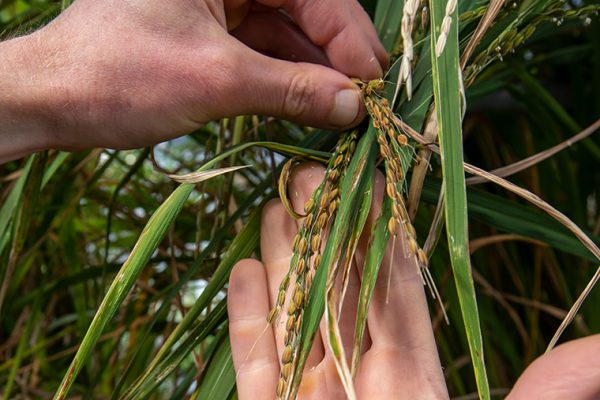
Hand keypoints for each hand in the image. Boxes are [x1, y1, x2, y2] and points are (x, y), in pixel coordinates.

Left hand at [0, 0, 386, 161]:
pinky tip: (308, 106)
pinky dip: (284, 82)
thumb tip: (354, 105)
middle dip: (334, 57)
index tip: (372, 85)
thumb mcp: (214, 80)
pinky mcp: (208, 38)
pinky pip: (261, 55)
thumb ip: (290, 89)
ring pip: (284, 35)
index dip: (348, 36)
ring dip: (313, 74)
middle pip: (302, 10)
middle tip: (364, 101)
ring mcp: (216, 7)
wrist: (52, 100)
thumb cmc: (119, 75)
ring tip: (342, 111)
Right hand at [227, 162, 599, 398]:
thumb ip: (544, 396)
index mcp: (410, 379)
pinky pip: (253, 363)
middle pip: (334, 288)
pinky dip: (247, 319)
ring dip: (281, 259)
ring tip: (273, 205)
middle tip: (307, 172)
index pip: (390, 289)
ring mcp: (306, 397)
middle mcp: (357, 379)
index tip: (367, 183)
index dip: (376, 234)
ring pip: (291, 313)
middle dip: (320, 229)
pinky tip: (242, 271)